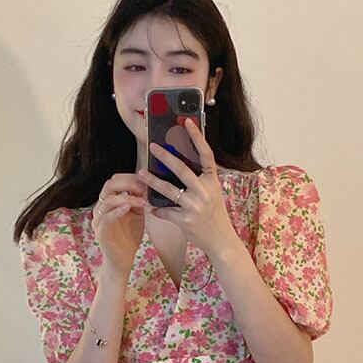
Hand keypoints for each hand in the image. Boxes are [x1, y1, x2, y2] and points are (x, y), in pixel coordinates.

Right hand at [92, 173, 147, 276]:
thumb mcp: (137, 215)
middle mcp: (101, 208)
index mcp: (109, 202)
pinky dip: (116, 211)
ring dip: (126, 198)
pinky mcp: (101, 232)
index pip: (114, 180)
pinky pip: (105, 218)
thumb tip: (146, 184)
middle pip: (109, 185)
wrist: (124, 260)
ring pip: (108, 200)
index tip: (145, 181)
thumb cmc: (129, 237)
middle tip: (142, 188)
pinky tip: (127, 208)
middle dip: (127, 183)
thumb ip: (138, 200)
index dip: (129, 177)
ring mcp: (99, 220)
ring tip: (142, 202)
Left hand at [139, 119, 238, 257]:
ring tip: (141, 173)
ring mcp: (195, 207)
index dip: (197, 137)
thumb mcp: (212, 194)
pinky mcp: (185, 221)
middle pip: (182, 169)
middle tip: (152, 146)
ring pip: (169, 190)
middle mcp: (205, 192)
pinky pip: (166, 211)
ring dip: (153, 181)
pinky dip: (158, 209)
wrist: (221, 240)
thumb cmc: (214, 215)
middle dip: (165, 156)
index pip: (205, 154)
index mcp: (212, 181)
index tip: (187, 121)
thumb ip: (200, 180)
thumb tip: (178, 164)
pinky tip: (151, 207)